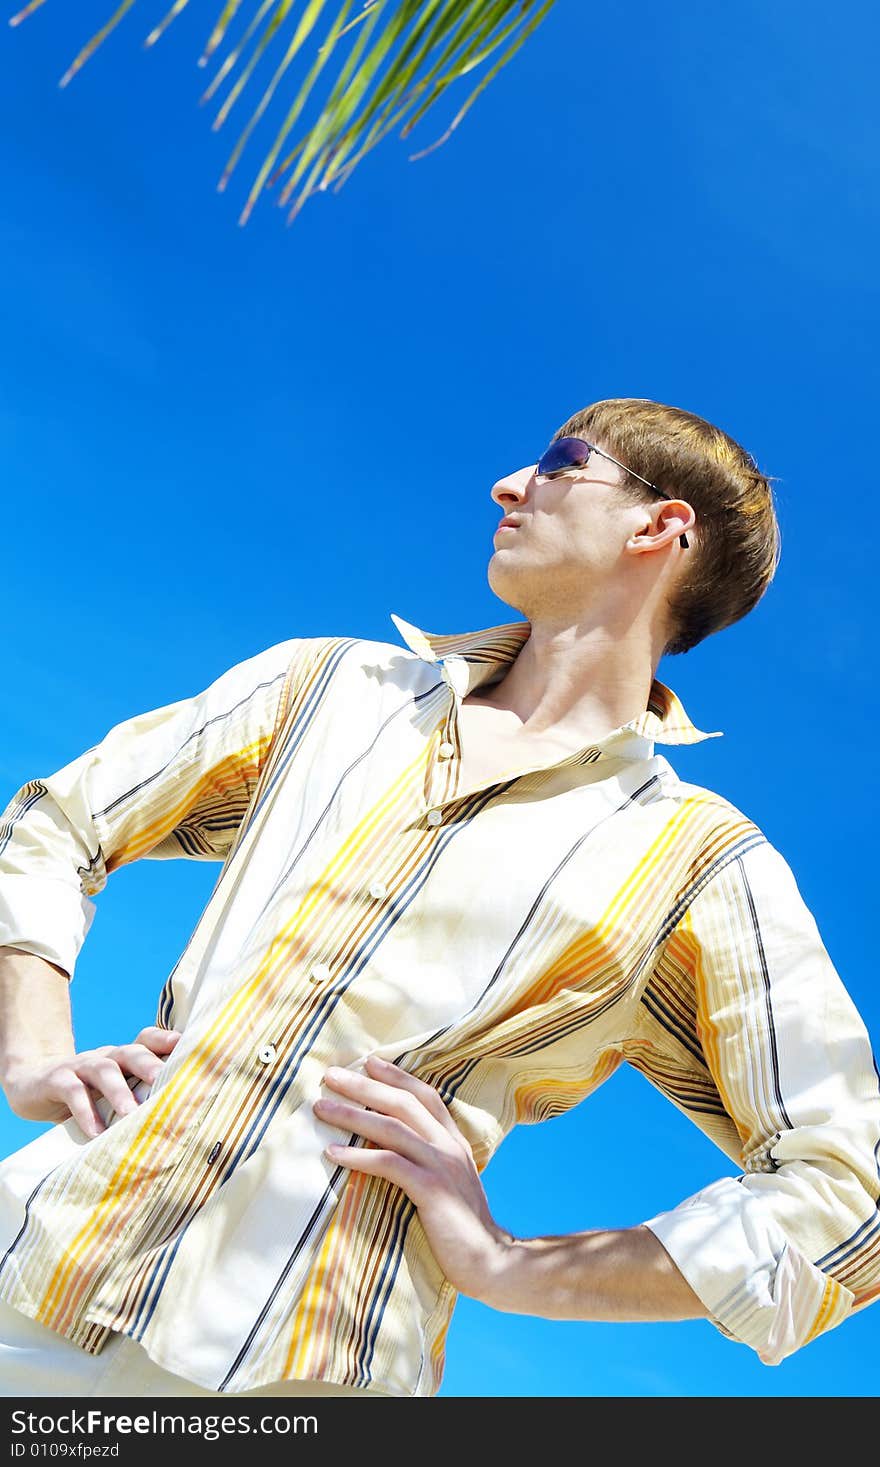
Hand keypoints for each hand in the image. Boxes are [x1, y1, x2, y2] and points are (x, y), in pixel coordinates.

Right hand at [3, 1026, 181, 1136]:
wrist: (31, 1084)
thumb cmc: (83, 1093)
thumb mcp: (110, 1092)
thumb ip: (136, 1098)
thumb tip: (176, 1120)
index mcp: (122, 1057)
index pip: (146, 1040)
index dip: (165, 1041)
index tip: (186, 1049)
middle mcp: (105, 1056)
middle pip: (131, 1052)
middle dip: (150, 1065)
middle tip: (166, 1083)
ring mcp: (80, 1065)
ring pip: (104, 1070)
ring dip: (119, 1092)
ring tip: (131, 1114)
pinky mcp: (56, 1080)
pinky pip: (72, 1091)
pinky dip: (85, 1111)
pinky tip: (94, 1132)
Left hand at [312, 1055, 512, 1300]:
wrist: (491, 1261)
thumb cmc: (462, 1228)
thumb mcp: (450, 1183)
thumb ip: (429, 1162)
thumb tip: (393, 1151)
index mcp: (453, 1142)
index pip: (425, 1095)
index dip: (397, 1075)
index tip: (369, 1061)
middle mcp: (448, 1146)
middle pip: (403, 1103)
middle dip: (365, 1086)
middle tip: (331, 1075)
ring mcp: (441, 1166)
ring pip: (392, 1127)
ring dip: (352, 1114)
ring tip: (322, 1108)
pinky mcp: (432, 1190)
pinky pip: (390, 1164)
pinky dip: (359, 1155)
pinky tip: (333, 1153)